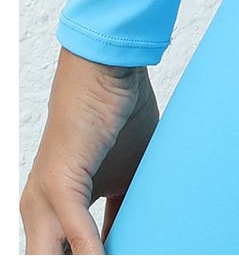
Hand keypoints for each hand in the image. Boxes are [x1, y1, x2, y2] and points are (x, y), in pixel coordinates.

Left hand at [21, 48, 158, 253]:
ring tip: (128, 255)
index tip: (126, 252)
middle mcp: (37, 212)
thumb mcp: (123, 179)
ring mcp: (43, 201)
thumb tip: (133, 243)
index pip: (60, 255)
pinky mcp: (58, 185)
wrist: (106, 69)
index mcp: (49, 212)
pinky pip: (75, 233)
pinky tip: (112, 255)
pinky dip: (93, 251)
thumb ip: (120, 215)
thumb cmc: (116, 116)